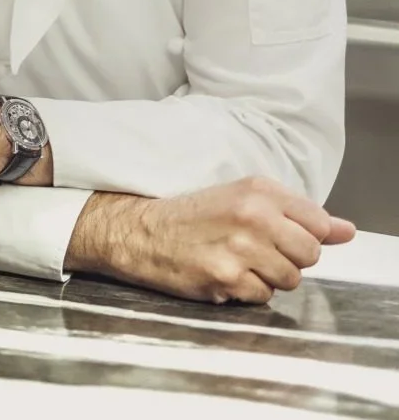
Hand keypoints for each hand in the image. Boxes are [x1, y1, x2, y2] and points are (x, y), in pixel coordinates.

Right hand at [67, 176, 355, 304]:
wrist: (140, 231)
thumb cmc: (194, 214)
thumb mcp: (244, 198)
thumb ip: (299, 214)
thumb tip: (348, 231)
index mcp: (259, 190)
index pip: (319, 222)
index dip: (306, 235)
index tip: (284, 235)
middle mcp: (252, 215)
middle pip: (309, 254)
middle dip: (290, 258)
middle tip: (257, 249)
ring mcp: (240, 248)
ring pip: (289, 280)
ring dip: (268, 277)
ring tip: (238, 261)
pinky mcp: (225, 278)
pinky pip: (262, 297)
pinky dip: (246, 291)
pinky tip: (223, 273)